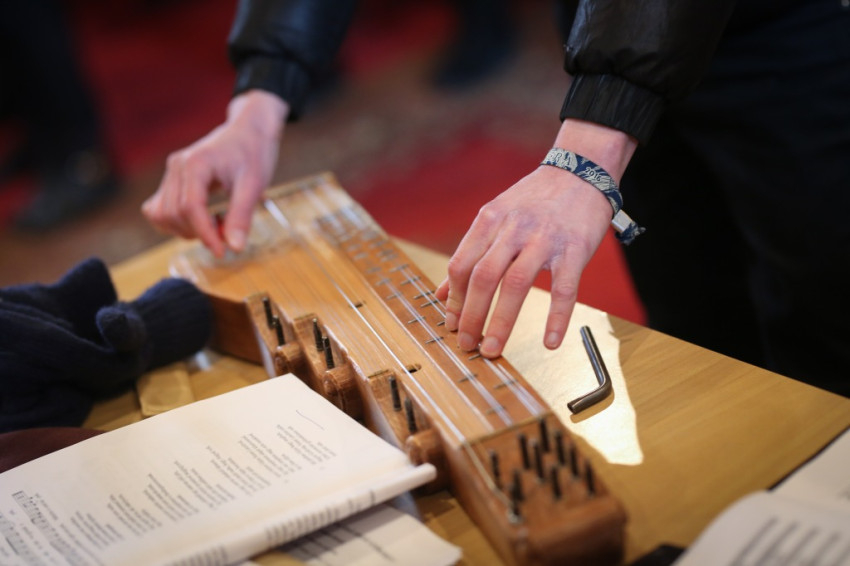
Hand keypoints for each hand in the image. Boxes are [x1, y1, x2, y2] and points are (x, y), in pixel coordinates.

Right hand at [142, 90, 288, 256]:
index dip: (205, 234)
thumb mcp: (254, 184)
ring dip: (187, 230)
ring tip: (218, 225)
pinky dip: (176, 223)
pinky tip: (203, 221)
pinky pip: (159, 209)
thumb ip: (242, 216)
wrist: (249, 131)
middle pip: (174, 214)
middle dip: (199, 233)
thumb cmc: (254, 152)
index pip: (190, 207)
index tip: (223, 252)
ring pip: (162, 215)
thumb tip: (235, 247)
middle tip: (228, 234)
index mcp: (195, 163)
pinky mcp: (171, 180)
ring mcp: (171, 173)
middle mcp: (176, 167)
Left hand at [435, 119, 636, 357]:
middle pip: (483, 277)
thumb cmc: (536, 199)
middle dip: (471, 315)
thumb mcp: (496, 216)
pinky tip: (550, 342)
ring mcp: (544, 239)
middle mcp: (513, 228)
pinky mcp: (574, 249)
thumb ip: (470, 253)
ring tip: (492, 348)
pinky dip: (556, 318)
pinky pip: (564, 289)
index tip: (451, 324)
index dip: (453, 299)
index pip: (462, 265)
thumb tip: (441, 293)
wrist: (581, 170)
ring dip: (501, 321)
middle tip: (467, 343)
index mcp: (489, 220)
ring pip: (516, 285)